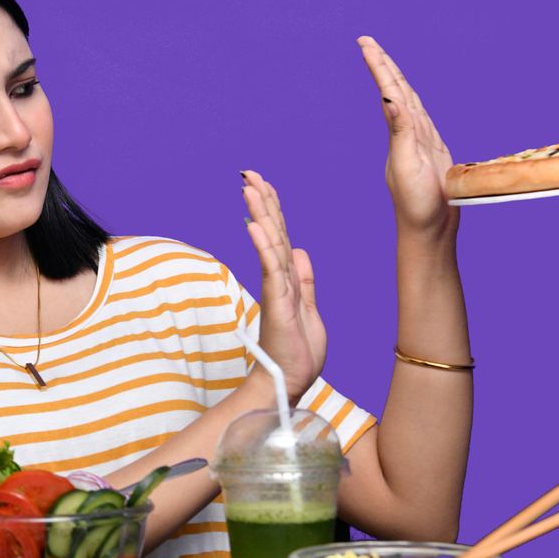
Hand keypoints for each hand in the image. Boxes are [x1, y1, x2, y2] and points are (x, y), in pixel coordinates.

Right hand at [241, 170, 325, 400]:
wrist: (289, 383)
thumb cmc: (297, 353)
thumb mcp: (309, 309)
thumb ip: (304, 280)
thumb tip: (301, 251)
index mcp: (288, 279)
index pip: (281, 236)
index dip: (273, 208)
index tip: (263, 183)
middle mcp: (278, 279)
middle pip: (271, 232)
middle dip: (261, 201)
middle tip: (249, 174)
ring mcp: (275, 290)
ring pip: (269, 244)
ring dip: (260, 215)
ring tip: (249, 188)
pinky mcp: (277, 304)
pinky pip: (271, 270)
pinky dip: (264, 246)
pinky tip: (256, 226)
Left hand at [357, 36, 458, 237]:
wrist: (430, 231)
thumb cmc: (418, 204)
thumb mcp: (407, 164)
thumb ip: (400, 131)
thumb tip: (387, 97)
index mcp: (399, 133)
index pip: (388, 90)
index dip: (379, 65)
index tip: (364, 43)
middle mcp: (407, 134)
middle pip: (396, 91)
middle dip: (383, 65)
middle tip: (367, 42)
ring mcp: (420, 142)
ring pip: (408, 102)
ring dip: (396, 80)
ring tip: (384, 61)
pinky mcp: (434, 151)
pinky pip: (422, 119)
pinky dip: (414, 104)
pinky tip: (408, 99)